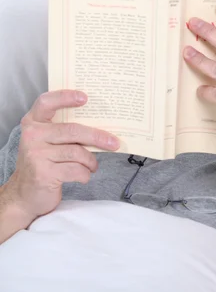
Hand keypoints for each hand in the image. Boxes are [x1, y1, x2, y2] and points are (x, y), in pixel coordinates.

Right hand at [3, 90, 118, 221]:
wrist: (25, 194)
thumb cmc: (45, 163)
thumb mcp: (49, 142)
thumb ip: (66, 131)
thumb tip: (103, 127)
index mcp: (33, 122)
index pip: (47, 102)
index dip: (65, 97)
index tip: (85, 97)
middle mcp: (32, 136)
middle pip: (73, 130)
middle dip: (98, 137)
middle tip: (114, 143)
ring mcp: (36, 155)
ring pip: (77, 153)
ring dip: (91, 161)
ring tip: (92, 165)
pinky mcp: (43, 173)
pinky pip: (76, 170)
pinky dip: (85, 174)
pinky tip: (82, 175)